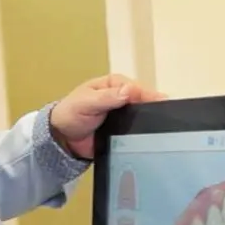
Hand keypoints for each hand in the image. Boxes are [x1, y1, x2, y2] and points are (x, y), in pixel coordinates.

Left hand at [50, 74, 165, 159]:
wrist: (61, 139)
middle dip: (151, 110)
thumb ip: (105, 97)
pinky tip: (147, 141)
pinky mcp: (123, 131)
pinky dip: (140, 136)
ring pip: (142, 118)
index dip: (148, 96)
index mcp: (114, 84)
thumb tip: (128, 91)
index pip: (137, 88)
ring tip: (158, 131)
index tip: (160, 103)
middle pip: (143, 103)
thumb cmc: (69, 114)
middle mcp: (122, 97)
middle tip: (163, 118)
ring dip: (147, 124)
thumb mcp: (85, 102)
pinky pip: (135, 133)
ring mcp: (124, 115)